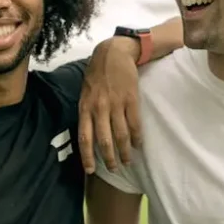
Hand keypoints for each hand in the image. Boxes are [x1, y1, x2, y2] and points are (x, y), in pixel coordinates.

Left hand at [79, 37, 142, 173]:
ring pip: (121, 135)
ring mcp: (116, 104)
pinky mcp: (131, 99)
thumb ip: (87, 112)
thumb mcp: (85, 92)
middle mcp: (99, 108)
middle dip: (110, 159)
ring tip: (128, 161)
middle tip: (115, 169)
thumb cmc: (97, 74)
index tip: (91, 170)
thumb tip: (88, 134)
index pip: (85, 138)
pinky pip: (135, 124)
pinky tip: (138, 145)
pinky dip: (137, 137)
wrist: (113, 53)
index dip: (88, 156)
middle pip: (104, 141)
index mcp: (85, 107)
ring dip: (125, 151)